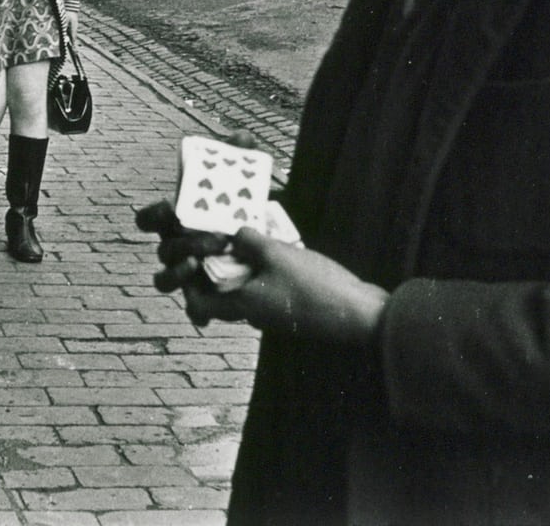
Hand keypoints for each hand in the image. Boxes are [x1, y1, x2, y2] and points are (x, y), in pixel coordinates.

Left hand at [134, 201, 388, 343]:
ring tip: (249, 235)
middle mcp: (252, 314)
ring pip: (244, 288)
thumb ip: (249, 241)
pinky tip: (276, 246)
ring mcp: (273, 313)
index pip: (199, 304)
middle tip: (220, 238)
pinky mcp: (292, 308)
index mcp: (241, 305)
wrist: (361, 315)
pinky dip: (264, 270)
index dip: (188, 284)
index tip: (191, 258)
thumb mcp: (276, 254)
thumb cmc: (315, 287)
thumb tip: (234, 234)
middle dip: (216, 266)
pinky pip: (266, 288)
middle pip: (220, 293)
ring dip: (242, 265)